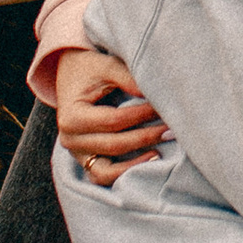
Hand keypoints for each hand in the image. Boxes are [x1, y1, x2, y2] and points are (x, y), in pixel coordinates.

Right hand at [53, 45, 167, 188]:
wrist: (71, 75)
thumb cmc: (90, 68)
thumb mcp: (107, 66)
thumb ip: (128, 78)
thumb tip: (156, 94)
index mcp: (71, 117)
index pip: (114, 121)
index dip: (142, 116)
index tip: (163, 108)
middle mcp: (69, 140)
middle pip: (114, 145)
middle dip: (146, 137)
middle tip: (172, 129)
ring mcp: (76, 155)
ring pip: (107, 171)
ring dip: (136, 163)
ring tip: (161, 151)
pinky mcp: (85, 161)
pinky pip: (104, 176)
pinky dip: (125, 173)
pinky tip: (149, 159)